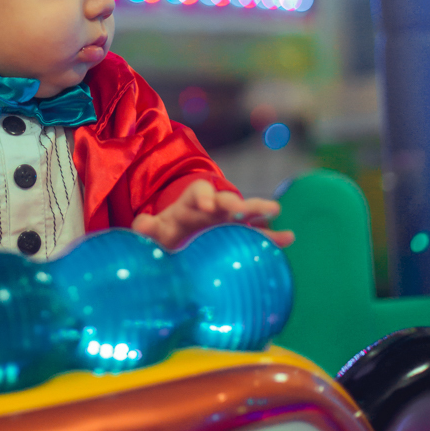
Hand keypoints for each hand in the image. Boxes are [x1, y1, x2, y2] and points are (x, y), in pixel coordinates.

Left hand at [131, 179, 294, 251]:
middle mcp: (212, 207)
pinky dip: (272, 235)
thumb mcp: (156, 230)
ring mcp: (228, 220)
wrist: (180, 238)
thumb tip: (140, 225)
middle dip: (233, 202)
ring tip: (276, 210)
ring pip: (246, 212)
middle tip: (240, 208)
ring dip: (259, 211)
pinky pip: (258, 233)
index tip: (207, 205)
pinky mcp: (239, 234)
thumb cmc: (167, 233)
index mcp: (189, 204)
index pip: (197, 192)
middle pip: (224, 199)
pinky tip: (289, 237)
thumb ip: (148, 227)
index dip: (202, 196)